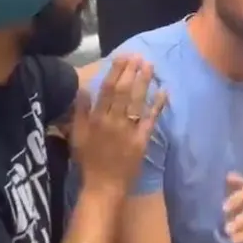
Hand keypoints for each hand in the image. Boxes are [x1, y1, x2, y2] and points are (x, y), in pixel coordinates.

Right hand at [71, 56, 166, 192]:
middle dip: (131, 72)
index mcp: (95, 120)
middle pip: (122, 92)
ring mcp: (128, 131)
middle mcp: (111, 122)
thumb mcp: (77, 136)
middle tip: (139, 56)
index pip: (105, 90)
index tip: (122, 57)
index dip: (115, 72)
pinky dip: (157, 105)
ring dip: (144, 82)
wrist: (103, 186)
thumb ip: (80, 112)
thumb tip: (83, 89)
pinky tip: (164, 91)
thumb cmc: (88, 161)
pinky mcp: (141, 141)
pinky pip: (151, 120)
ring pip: (136, 102)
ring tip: (150, 66)